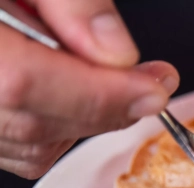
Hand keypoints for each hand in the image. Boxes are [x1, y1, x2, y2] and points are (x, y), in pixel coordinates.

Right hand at [0, 0, 179, 178]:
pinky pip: (22, 149)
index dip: (98, 93)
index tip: (155, 86)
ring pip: (33, 144)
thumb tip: (115, 51)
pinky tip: (69, 87)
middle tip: (151, 80)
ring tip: (100, 71)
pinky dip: (62, 125)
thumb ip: (69, 1)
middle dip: (107, 105)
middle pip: (33, 122)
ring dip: (86, 116)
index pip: (21, 84)